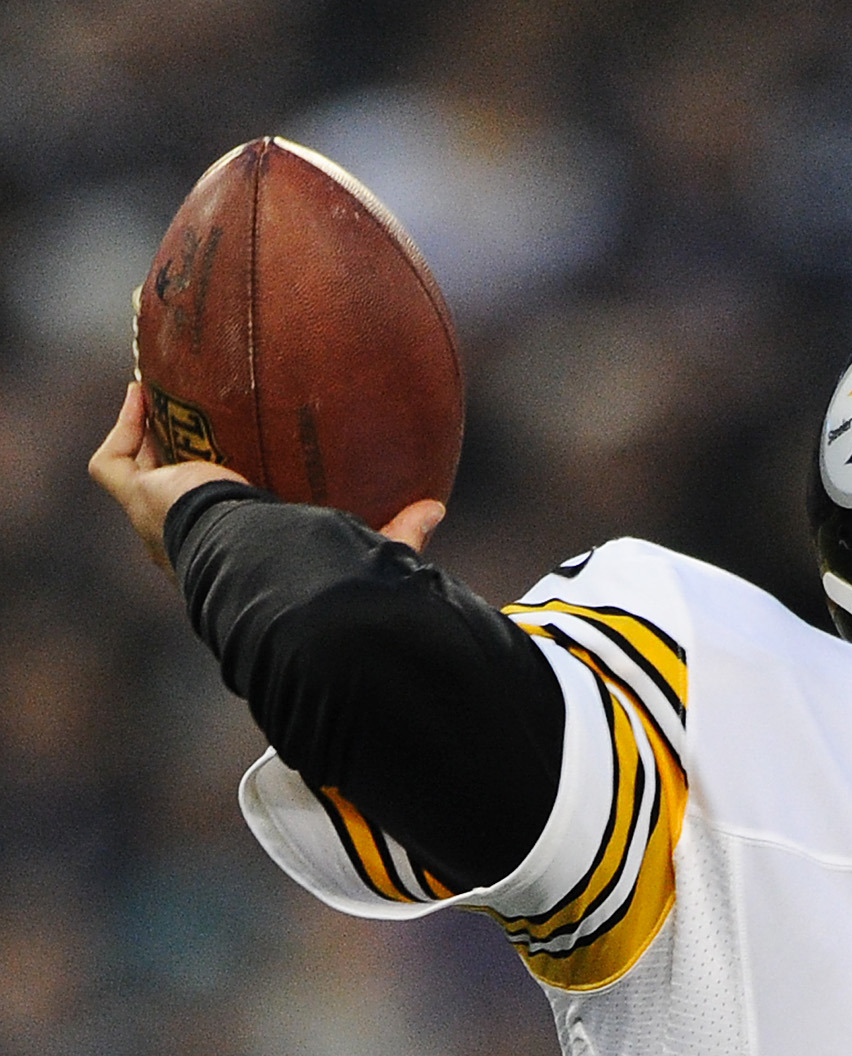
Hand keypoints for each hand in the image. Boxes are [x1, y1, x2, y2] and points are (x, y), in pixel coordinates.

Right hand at [88, 382, 443, 569]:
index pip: (231, 529)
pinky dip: (123, 426)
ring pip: (139, 474)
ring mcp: (159, 523)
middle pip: (178, 498)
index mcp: (239, 558)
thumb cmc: (313, 568)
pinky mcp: (139, 502)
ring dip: (146, 435)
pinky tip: (140, 390)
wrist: (260, 565)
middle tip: (194, 422)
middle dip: (181, 460)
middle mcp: (192, 544)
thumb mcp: (362, 543)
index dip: (232, 501)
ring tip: (157, 393)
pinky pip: (112, 462)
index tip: (246, 471)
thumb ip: (398, 530)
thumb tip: (437, 509)